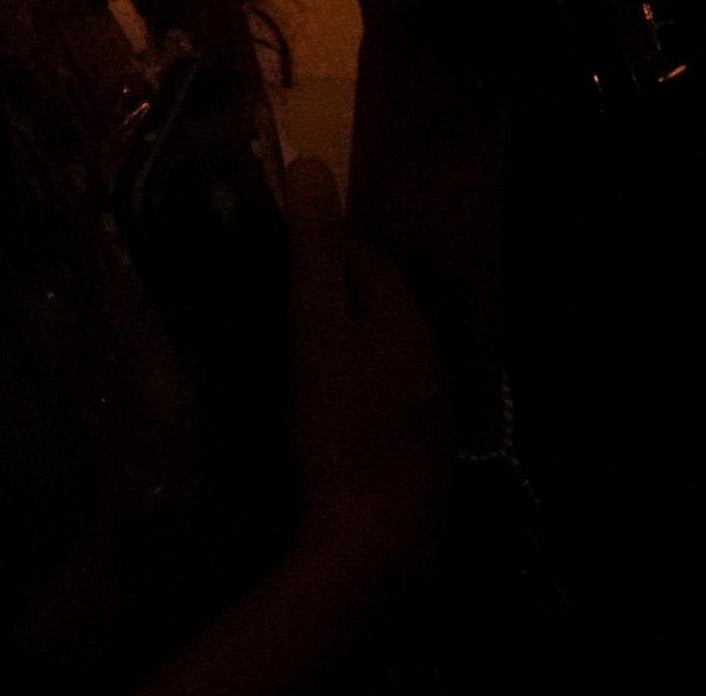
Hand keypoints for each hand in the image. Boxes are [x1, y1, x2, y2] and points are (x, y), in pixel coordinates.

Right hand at [277, 151, 449, 588]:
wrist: (375, 543)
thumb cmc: (337, 428)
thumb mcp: (314, 330)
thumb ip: (311, 251)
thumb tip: (312, 161)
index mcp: (406, 324)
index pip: (369, 259)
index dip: (325, 245)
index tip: (278, 247)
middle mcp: (428, 364)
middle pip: (381, 310)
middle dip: (336, 295)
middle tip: (276, 298)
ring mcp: (427, 418)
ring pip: (385, 361)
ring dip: (347, 348)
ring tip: (291, 353)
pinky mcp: (415, 463)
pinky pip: (383, 408)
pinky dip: (354, 396)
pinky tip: (321, 417)